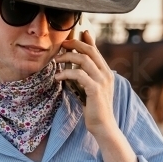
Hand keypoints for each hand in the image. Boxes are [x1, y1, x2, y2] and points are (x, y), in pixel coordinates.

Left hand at [54, 31, 140, 161]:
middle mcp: (106, 74)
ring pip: (84, 60)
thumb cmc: (94, 107)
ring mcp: (102, 81)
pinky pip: (79, 74)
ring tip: (56, 61)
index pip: (94, 49)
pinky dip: (66, 73)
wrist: (103, 126)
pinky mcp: (95, 90)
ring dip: (67, 58)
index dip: (84, 39)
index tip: (71, 35)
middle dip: (74, 44)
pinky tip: (57, 77)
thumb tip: (75, 61)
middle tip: (61, 45)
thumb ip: (85, 73)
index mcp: (106, 71)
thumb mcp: (89, 87)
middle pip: (90, 50)